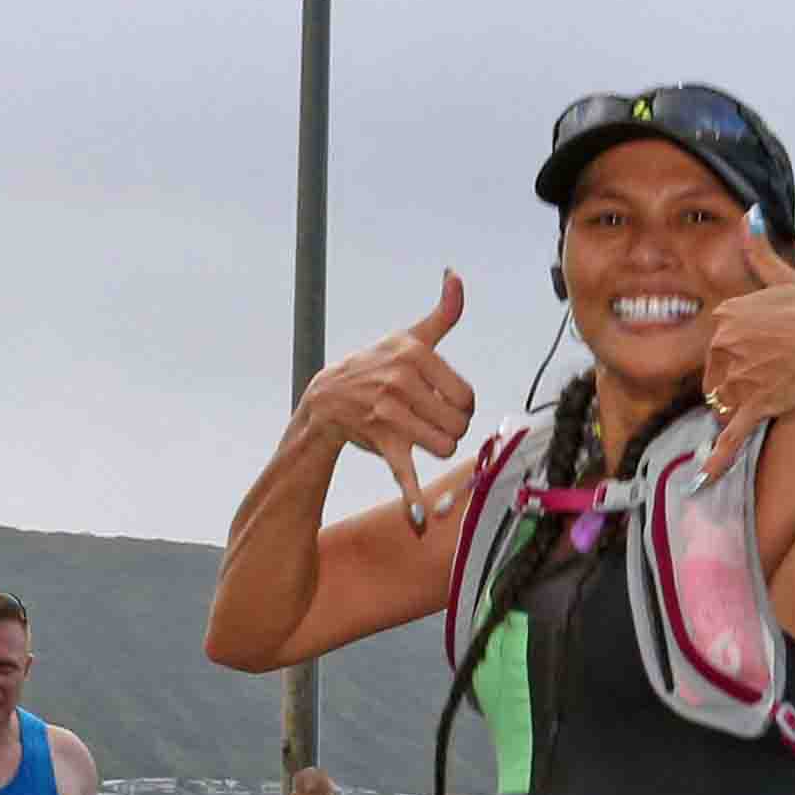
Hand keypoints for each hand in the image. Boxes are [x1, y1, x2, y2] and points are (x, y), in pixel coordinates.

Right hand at [295, 271, 475, 526]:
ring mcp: (391, 413)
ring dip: (436, 448)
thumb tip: (455, 275)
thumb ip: (441, 314)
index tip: (444, 404)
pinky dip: (412, 499)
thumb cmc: (375, 366)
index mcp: (416, 355)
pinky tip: (420, 519)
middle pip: (459, 423)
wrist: (327, 397)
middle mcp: (403, 381)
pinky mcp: (381, 442)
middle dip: (450, 428)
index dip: (462, 407)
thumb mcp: (408, 337)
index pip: (467, 396)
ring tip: (419, 438)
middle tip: (429, 422)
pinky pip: (404, 473)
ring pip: (443, 446)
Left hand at [699, 222, 794, 483]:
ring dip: (738, 404)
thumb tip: (748, 216)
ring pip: (723, 400)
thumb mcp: (786, 277)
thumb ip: (759, 251)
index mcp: (727, 316)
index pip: (717, 341)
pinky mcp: (752, 408)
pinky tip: (703, 477)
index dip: (738, 349)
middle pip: (716, 373)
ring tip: (770, 393)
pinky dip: (718, 459)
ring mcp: (736, 379)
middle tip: (771, 372)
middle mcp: (724, 347)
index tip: (761, 349)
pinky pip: (730, 437)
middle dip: (736, 378)